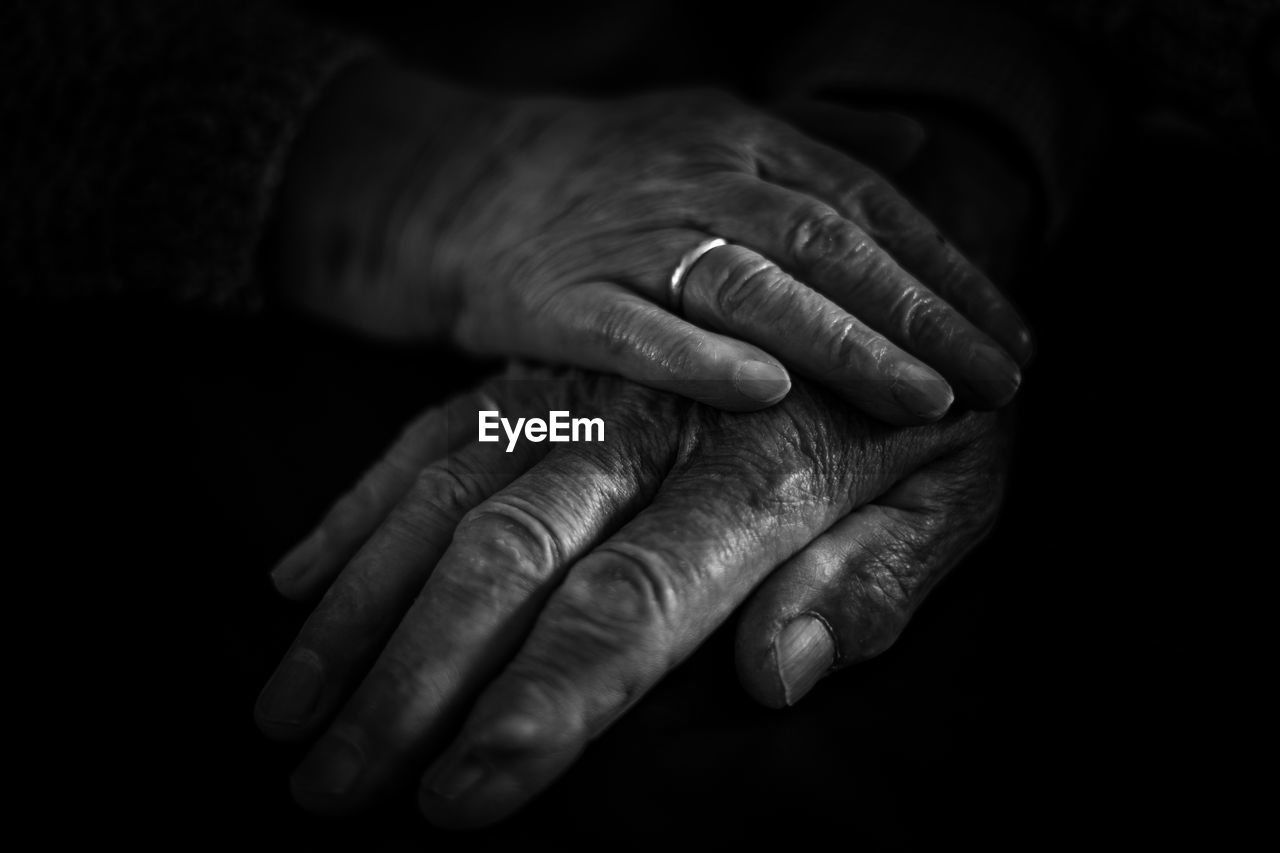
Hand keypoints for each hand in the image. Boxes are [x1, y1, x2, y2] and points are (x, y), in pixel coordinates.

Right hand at [257, 365, 1006, 826]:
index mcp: (754, 472)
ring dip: (354, 608)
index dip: (547, 699)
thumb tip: (778, 675)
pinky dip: (357, 509)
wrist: (886, 266)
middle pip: (504, 552)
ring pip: (442, 495)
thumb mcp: (959, 492)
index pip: (632, 602)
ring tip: (279, 713)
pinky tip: (293, 580)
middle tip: (325, 790)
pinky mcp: (542, 372)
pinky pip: (429, 435)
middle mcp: (643, 424)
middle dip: (409, 678)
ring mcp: (579, 393)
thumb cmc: (934, 412)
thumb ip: (878, 577)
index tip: (464, 793)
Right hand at [271, 63, 1029, 421]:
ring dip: (842, 343)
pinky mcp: (560, 297)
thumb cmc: (606, 167)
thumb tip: (917, 149)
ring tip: (922, 399)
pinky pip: (635, 330)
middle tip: (998, 381)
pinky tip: (766, 395)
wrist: (460, 182)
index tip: (1012, 336)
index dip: (947, 274)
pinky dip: (697, 359)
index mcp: (743, 141)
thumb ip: (816, 139)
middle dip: (921, 316)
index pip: (869, 206)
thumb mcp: (713, 126)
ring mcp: (627, 238)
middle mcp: (697, 180)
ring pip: (749, 286)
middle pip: (828, 245)